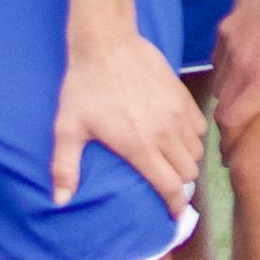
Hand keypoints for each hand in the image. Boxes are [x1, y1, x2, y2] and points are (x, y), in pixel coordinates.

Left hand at [56, 23, 207, 213]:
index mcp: (139, 146)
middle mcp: (165, 133)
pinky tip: (177, 136)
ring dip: (186, 161)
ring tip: (171, 162)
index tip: (174, 215)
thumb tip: (60, 201)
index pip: (170, 186)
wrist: (107, 44)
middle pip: (187, 172)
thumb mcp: (68, 129)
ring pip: (197, 151)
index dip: (175, 205)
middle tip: (166, 185)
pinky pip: (199, 127)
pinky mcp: (183, 97)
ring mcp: (177, 114)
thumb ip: (65, 167)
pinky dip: (193, 138)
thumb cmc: (84, 88)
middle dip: (179, 183)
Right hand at [209, 0, 259, 145]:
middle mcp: (239, 67)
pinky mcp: (229, 26)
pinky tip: (243, 70)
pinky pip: (218, 57)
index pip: (232, 124)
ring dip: (227, 97)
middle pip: (222, 107)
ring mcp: (231, 45)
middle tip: (239, 137)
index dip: (230, 143)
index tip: (232, 157)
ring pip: (218, 82)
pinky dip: (226, 70)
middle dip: (229, 125)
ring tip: (242, 106)